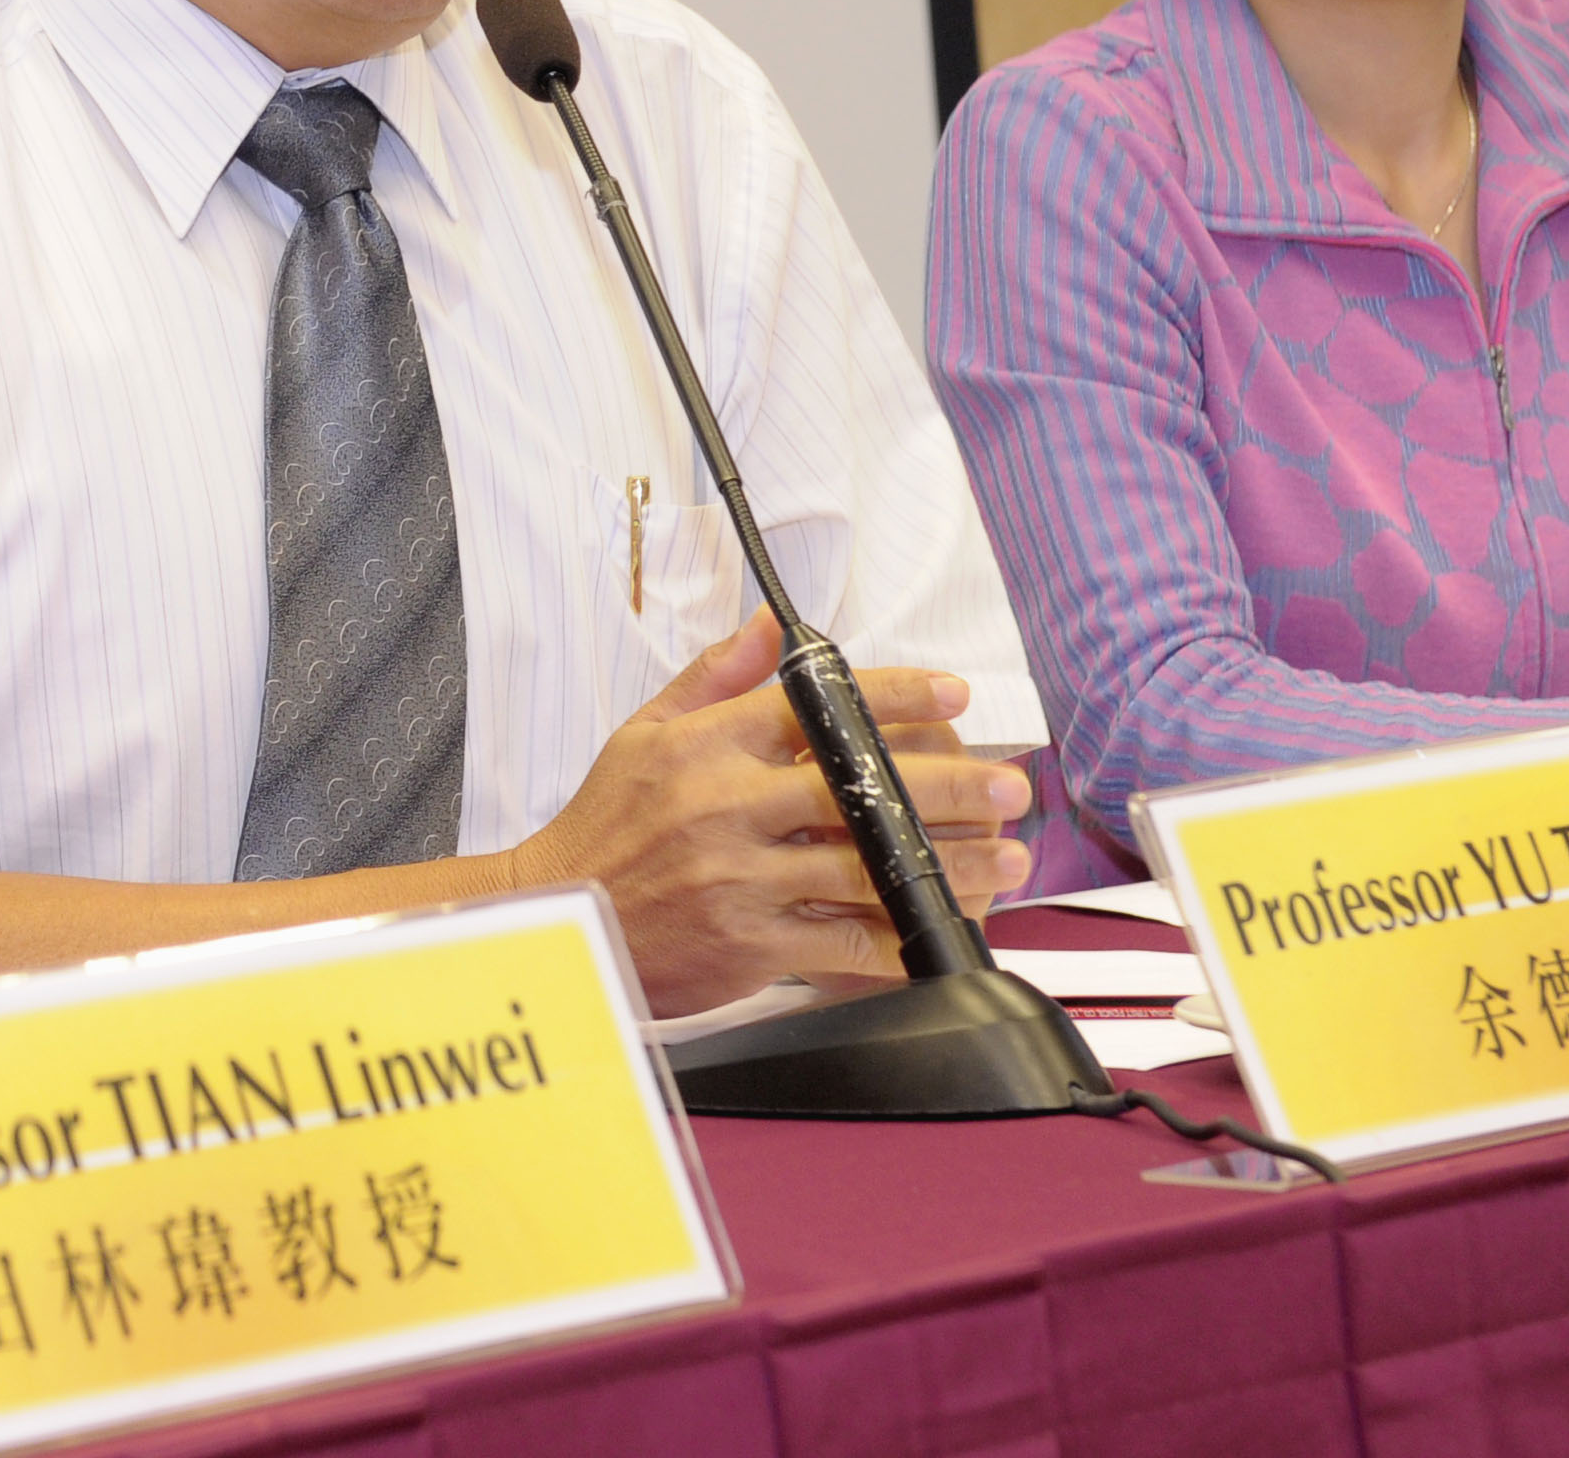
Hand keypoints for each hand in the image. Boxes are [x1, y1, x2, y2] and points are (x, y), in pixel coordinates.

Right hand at [513, 609, 1032, 1013]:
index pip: (812, 708)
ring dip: (944, 865)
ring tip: (1003, 859)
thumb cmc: (607, 825)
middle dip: (948, 786)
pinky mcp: (749, 942)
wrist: (561, 916)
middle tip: (1008, 786)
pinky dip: (897, 937)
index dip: (891, 695)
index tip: (953, 690)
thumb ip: (715, 677)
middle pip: (857, 789)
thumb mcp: (646, 733)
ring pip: (864, 868)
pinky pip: (842, 939)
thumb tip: (771, 626)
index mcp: (704, 747)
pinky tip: (941, 928)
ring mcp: (739, 878)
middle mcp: (725, 807)